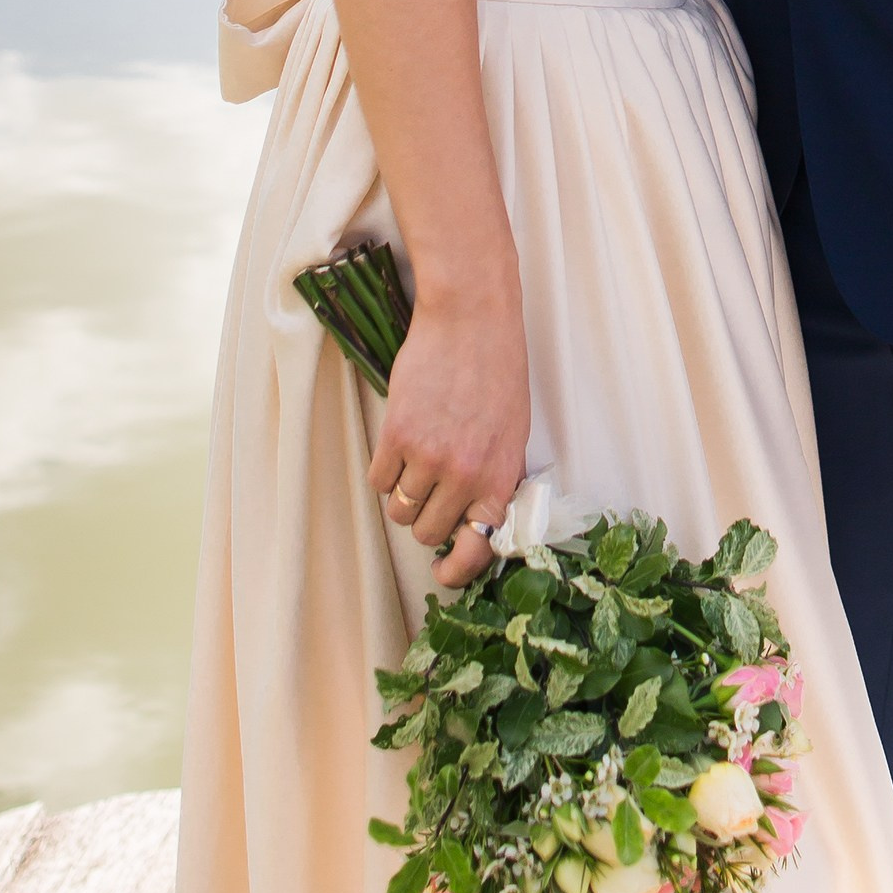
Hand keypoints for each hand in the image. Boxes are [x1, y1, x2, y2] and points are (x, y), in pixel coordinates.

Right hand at [372, 299, 531, 589]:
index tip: (444, 572)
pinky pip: (379, 480)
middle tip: (429, 492)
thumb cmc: (497, 371)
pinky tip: (398, 447)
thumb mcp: (514, 432)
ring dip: (403, 496)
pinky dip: (385, 471)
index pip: (476, 548)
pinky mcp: (397, 435)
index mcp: (499, 477)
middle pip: (427, 531)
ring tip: (414, 464)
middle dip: (425, 519)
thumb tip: (477, 522)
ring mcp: (429, 456)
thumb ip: (495, 478)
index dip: (457, 570)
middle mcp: (465, 475)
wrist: (470, 319)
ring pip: (400, 510)